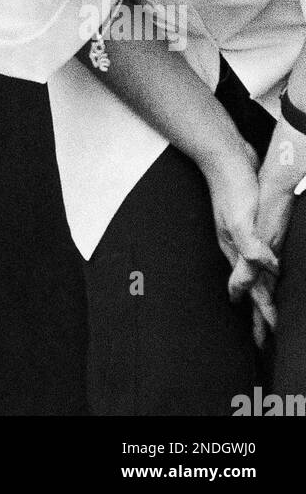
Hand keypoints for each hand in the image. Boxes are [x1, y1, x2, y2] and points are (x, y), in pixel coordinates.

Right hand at [229, 117, 305, 344]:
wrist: (225, 156)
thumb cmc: (232, 187)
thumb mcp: (242, 220)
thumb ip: (251, 247)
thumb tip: (267, 270)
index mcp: (235, 250)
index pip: (252, 291)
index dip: (261, 314)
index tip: (268, 337)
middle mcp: (238, 246)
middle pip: (251, 287)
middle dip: (257, 313)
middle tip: (263, 337)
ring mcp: (243, 235)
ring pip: (254, 272)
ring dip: (261, 293)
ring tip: (266, 309)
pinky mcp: (250, 223)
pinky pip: (258, 254)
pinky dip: (263, 268)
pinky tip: (267, 265)